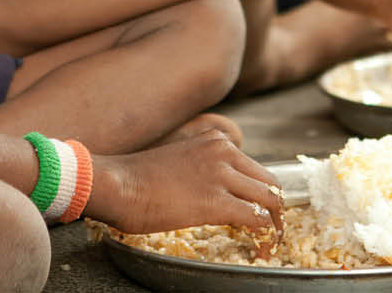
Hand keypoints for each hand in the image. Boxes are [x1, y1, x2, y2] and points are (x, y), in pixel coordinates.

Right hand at [87, 128, 282, 233]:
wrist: (116, 184)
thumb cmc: (135, 179)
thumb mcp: (178, 161)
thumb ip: (200, 169)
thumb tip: (208, 191)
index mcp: (215, 141)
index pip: (255, 168)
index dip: (263, 194)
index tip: (261, 214)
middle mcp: (224, 151)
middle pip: (270, 182)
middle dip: (275, 209)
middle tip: (271, 233)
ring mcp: (222, 174)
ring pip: (270, 199)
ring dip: (275, 225)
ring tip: (269, 245)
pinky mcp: (216, 201)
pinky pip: (256, 219)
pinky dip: (265, 237)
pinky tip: (261, 249)